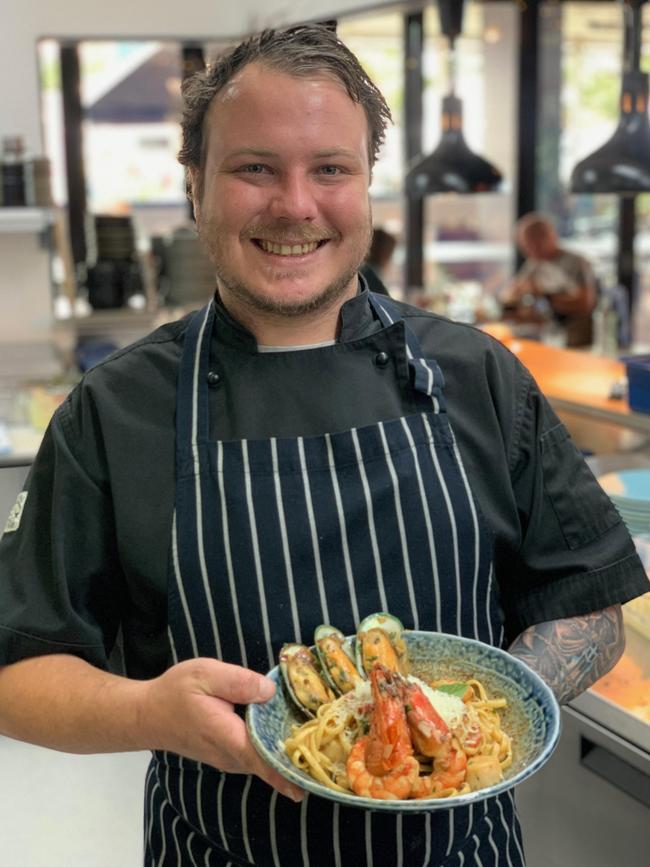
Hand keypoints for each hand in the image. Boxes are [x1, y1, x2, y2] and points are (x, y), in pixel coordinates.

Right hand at [141, 658, 303, 801]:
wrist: (148, 714)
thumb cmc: (176, 692)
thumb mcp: (205, 674)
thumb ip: (239, 681)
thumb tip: (270, 691)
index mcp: (228, 736)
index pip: (262, 760)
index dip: (286, 772)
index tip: (307, 784)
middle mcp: (231, 755)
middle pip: (269, 761)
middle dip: (296, 757)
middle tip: (326, 745)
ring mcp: (230, 758)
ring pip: (264, 759)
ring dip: (286, 752)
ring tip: (316, 737)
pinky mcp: (229, 755)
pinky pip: (256, 755)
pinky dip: (273, 747)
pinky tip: (289, 732)